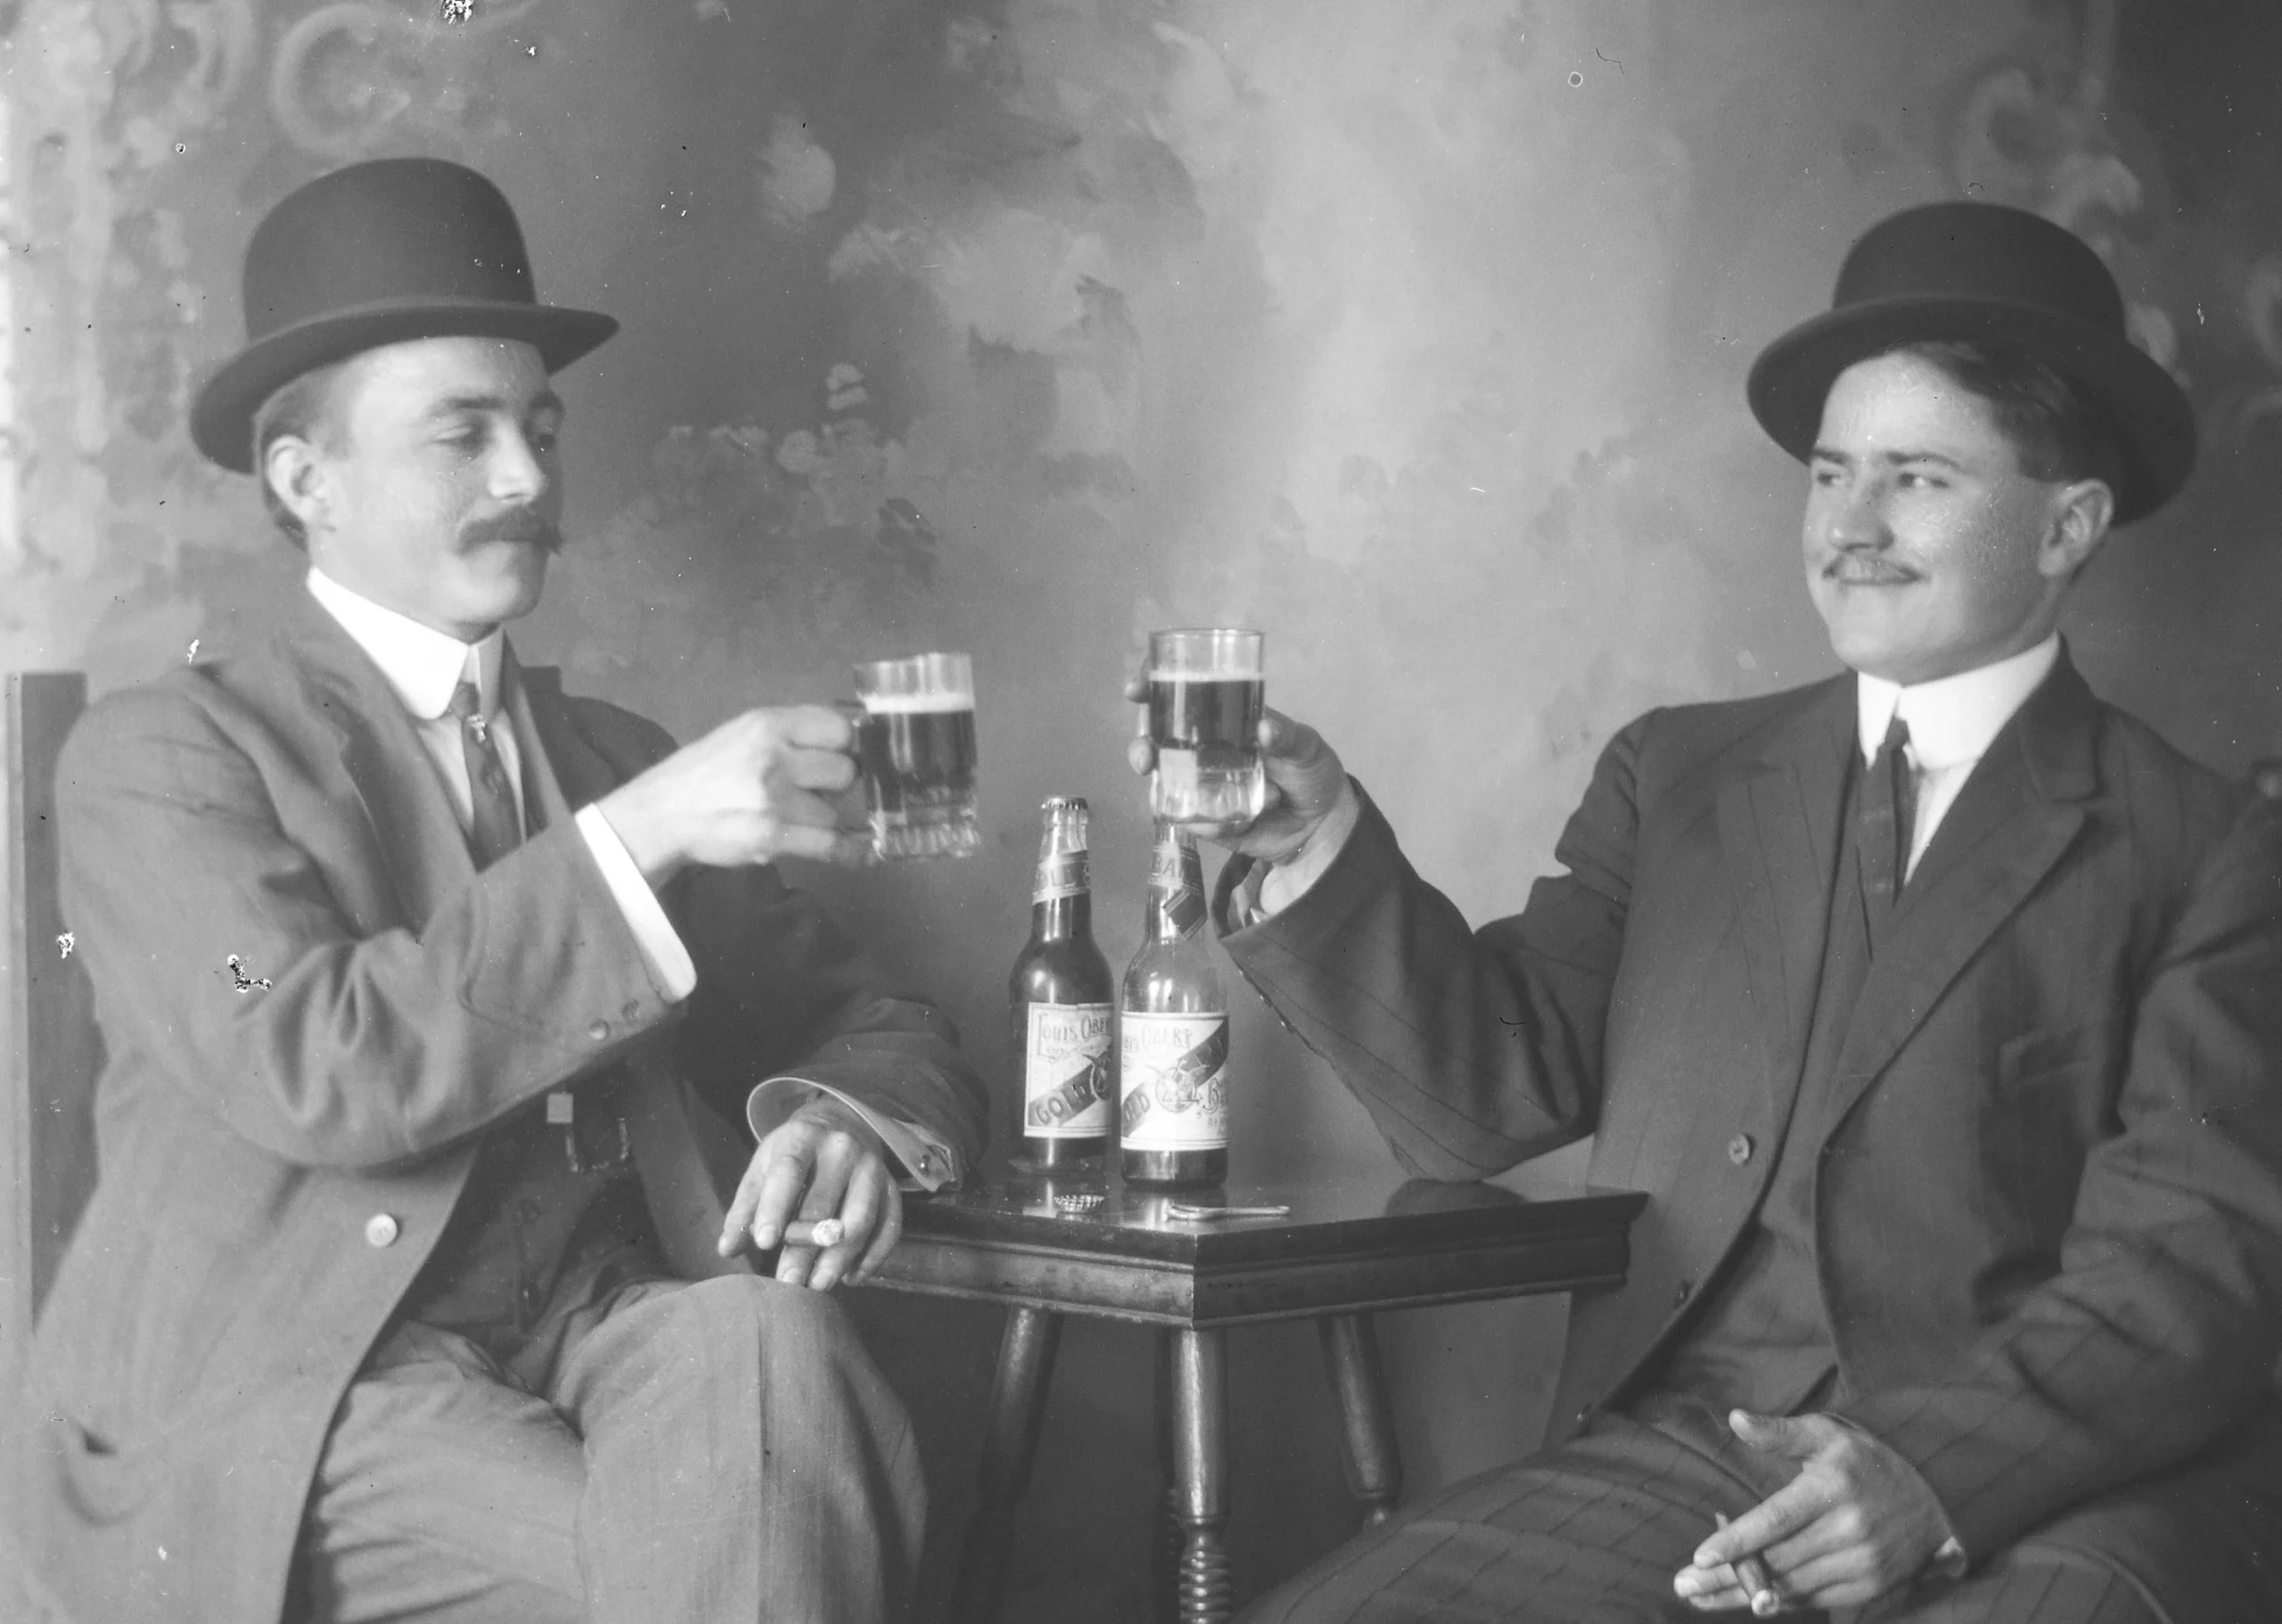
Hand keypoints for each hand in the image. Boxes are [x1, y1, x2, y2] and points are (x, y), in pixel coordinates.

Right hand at [597, 705, 870, 881]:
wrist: (662, 813)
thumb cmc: (706, 773)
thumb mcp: (743, 734)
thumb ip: (790, 734)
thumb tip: (850, 742)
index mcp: (768, 724)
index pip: (839, 728)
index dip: (845, 746)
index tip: (840, 757)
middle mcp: (774, 755)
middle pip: (844, 771)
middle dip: (835, 786)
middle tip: (813, 792)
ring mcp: (774, 797)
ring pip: (833, 813)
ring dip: (820, 820)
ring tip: (791, 819)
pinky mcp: (772, 834)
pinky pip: (829, 844)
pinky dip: (846, 851)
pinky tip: (858, 853)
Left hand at [715, 1098, 903, 1290]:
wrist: (841, 1126)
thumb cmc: (793, 1156)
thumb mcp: (763, 1169)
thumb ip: (745, 1208)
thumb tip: (727, 1248)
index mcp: (802, 1138)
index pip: (789, 1172)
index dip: (776, 1207)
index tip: (764, 1243)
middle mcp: (842, 1149)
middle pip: (823, 1206)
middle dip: (804, 1250)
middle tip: (788, 1284)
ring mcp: (872, 1168)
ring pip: (860, 1221)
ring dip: (839, 1258)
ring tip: (818, 1284)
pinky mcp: (892, 1188)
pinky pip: (889, 1228)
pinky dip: (872, 1258)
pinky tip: (851, 1277)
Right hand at [1123, 674, 1349, 861]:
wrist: (1323, 824)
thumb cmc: (1311, 771)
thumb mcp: (1306, 746)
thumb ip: (1288, 736)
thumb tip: (1264, 729)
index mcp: (1226, 723)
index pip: (1183, 699)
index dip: (1153, 690)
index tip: (1136, 688)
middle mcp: (1208, 752)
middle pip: (1159, 744)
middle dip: (1142, 747)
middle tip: (1144, 756)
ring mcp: (1206, 787)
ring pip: (1167, 784)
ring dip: (1161, 787)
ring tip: (1185, 797)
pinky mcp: (1211, 821)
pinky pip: (1197, 821)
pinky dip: (1209, 822)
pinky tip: (1233, 823)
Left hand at [1672, 1410, 1952, 1612]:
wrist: (1934, 1503)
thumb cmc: (1865, 1462)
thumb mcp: (1827, 1434)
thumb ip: (1780, 1432)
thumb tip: (1735, 1419)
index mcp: (1831, 1488)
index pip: (1776, 1519)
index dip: (1738, 1541)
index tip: (1700, 1556)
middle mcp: (1849, 1530)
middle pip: (1776, 1560)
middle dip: (1726, 1576)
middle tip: (1683, 1584)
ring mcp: (1862, 1564)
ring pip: (1791, 1587)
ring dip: (1743, 1597)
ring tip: (1700, 1598)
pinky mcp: (1868, 1588)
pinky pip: (1814, 1601)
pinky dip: (1777, 1603)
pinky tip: (1744, 1603)